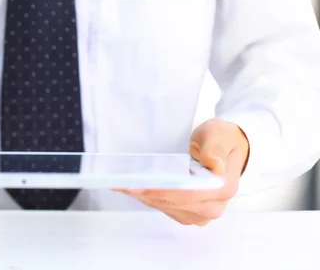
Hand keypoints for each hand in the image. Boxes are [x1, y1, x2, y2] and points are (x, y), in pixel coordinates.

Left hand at [118, 118, 249, 225]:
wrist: (226, 149)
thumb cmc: (221, 140)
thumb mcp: (219, 134)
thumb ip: (215, 148)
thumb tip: (213, 164)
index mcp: (224, 188)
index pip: (188, 194)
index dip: (162, 190)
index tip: (139, 184)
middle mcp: (214, 206)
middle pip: (174, 204)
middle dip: (147, 194)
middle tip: (122, 183)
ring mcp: (201, 213)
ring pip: (166, 208)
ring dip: (144, 197)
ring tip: (122, 185)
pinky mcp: (189, 213)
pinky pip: (165, 208)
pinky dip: (148, 198)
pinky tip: (133, 188)